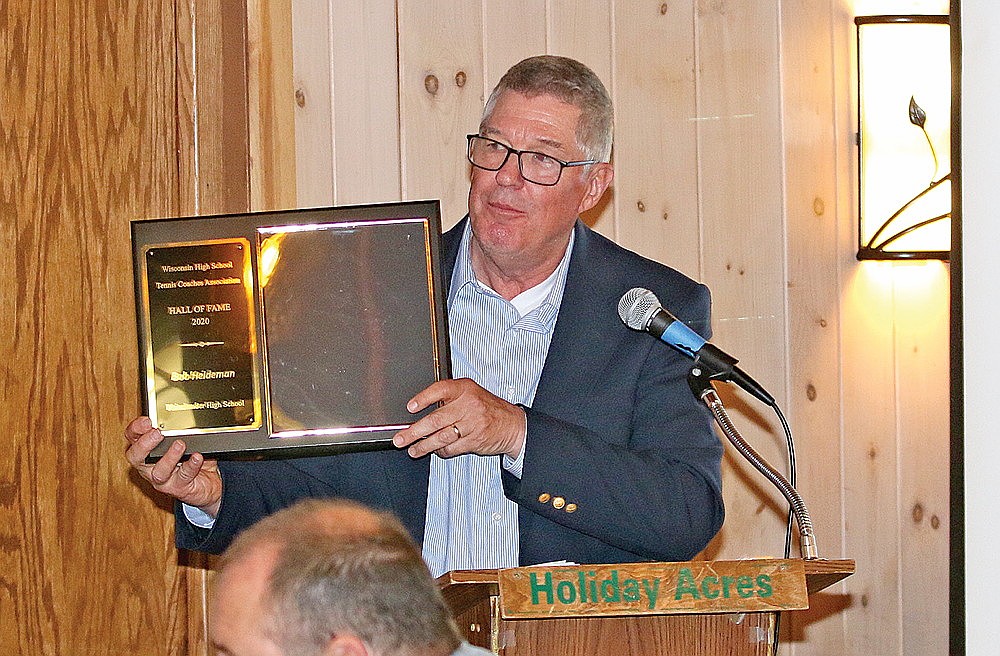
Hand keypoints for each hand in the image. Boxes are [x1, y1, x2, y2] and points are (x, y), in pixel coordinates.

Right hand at [124, 416, 222, 516]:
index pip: (133, 437)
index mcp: (147, 451)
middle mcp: (150, 466)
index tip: (147, 421)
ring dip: (169, 457)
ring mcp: (163, 479)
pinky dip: (191, 466)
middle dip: (144, 444)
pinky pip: (183, 477)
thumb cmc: (191, 459)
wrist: (206, 484)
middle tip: (157, 434)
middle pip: (135, 457)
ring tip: (180, 445)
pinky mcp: (178, 488)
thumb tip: (184, 417)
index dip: (135, 429)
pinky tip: (197, 457)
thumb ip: (180, 430)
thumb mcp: (185, 440)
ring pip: (158, 472)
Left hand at [392, 378, 525, 458]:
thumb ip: (449, 398)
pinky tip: (435, 451)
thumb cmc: (487, 408)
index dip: (423, 398)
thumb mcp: (471, 393)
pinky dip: (441, 451)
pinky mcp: (474, 440)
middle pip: (436, 419)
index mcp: (464, 388)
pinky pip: (451, 448)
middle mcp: (468, 404)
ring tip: (413, 450)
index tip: (410, 407)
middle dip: (415, 431)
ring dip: (424, 446)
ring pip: (441, 437)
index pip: (440, 390)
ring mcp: (472, 424)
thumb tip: (419, 411)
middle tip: (401, 438)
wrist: (513, 424)